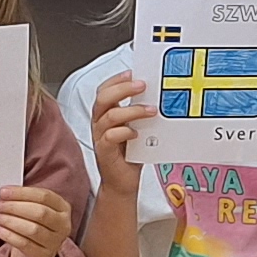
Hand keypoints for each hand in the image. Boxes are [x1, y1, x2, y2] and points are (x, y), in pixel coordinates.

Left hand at [0, 181, 74, 256]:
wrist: (35, 256)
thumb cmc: (33, 226)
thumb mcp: (33, 210)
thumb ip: (22, 200)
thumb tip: (2, 195)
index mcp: (63, 208)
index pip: (44, 196)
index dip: (22, 193)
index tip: (3, 191)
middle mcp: (63, 225)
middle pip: (39, 212)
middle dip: (14, 207)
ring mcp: (55, 242)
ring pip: (32, 229)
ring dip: (8, 220)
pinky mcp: (42, 256)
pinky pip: (23, 244)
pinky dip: (7, 234)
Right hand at [87, 70, 152, 195]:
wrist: (123, 183)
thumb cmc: (130, 155)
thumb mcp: (138, 128)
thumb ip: (140, 114)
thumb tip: (156, 96)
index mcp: (106, 114)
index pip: (105, 90)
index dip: (116, 80)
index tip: (133, 73)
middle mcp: (100, 124)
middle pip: (103, 98)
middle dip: (123, 89)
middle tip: (142, 85)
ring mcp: (100, 137)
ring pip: (109, 116)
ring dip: (131, 110)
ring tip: (150, 111)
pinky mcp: (104, 152)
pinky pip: (109, 137)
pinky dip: (124, 132)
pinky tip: (136, 133)